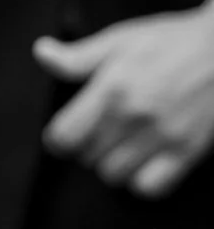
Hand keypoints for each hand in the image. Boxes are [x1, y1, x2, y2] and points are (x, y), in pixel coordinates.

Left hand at [35, 4, 213, 196]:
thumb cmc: (170, 41)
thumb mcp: (119, 40)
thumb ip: (78, 57)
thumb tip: (40, 52)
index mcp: (112, 88)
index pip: (63, 136)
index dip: (57, 140)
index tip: (65, 134)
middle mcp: (134, 117)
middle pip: (86, 158)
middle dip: (85, 147)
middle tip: (98, 132)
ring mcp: (162, 137)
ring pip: (113, 176)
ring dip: (111, 164)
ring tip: (120, 145)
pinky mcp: (187, 152)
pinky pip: (149, 188)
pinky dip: (140, 180)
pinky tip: (143, 161)